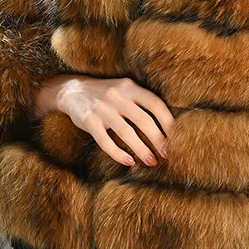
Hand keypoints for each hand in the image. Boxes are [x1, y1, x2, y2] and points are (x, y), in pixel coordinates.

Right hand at [33, 74, 174, 167]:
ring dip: (142, 150)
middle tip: (168, 154)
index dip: (167, 121)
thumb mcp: (123, 89)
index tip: (177, 137)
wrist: (72, 90)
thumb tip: (166, 125)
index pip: (154, 103)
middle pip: (143, 120)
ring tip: (152, 162)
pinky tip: (129, 162)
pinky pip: (106, 141)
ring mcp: (102, 109)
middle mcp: (117, 96)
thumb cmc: (106, 93)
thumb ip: (140, 102)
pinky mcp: (89, 121)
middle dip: (158, 139)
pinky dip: (118, 154)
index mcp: (129, 86)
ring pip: (126, 133)